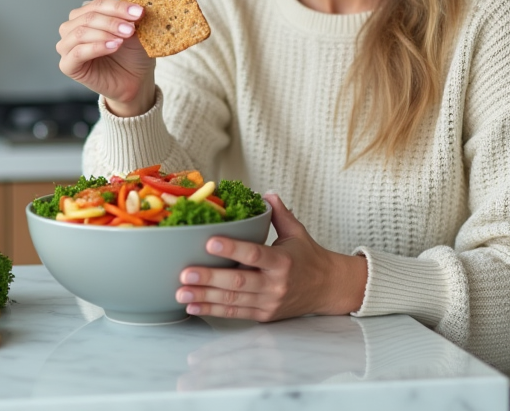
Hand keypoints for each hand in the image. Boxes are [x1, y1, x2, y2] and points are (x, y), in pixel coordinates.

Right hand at [56, 0, 154, 115]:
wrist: (134, 81)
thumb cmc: (132, 54)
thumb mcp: (135, 32)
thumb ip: (129, 19)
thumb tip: (134, 7)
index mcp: (85, 15)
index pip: (98, 4)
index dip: (118, 6)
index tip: (139, 11)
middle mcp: (72, 28)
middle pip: (88, 16)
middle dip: (112, 21)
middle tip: (131, 28)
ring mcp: (67, 46)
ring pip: (80, 32)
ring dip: (104, 33)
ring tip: (123, 38)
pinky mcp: (67, 65)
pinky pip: (78, 52)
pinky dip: (96, 47)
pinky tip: (113, 46)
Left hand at [175, 194, 367, 321]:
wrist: (328, 288)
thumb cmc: (309, 258)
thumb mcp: (297, 232)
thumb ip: (279, 213)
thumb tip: (265, 194)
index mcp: (282, 261)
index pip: (254, 254)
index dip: (232, 248)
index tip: (210, 242)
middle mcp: (275, 284)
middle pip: (238, 282)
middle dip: (209, 278)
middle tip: (185, 272)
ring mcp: (268, 302)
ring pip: (233, 301)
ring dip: (205, 297)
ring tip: (181, 292)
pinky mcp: (263, 315)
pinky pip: (235, 313)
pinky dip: (212, 310)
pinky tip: (193, 306)